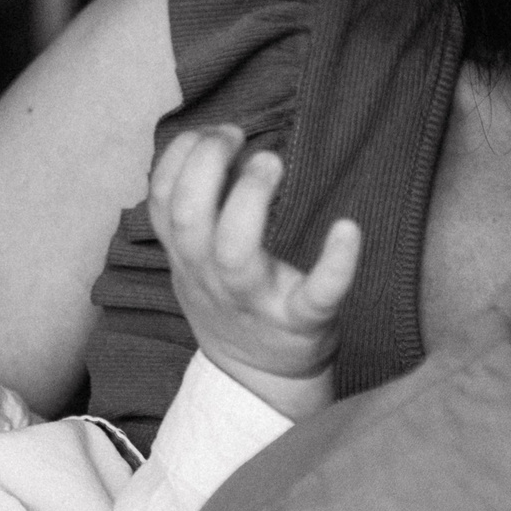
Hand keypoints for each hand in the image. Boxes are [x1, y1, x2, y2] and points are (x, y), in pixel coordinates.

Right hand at [150, 124, 359, 419]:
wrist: (258, 378)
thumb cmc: (230, 301)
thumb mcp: (194, 261)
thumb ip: (194, 208)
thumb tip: (213, 140)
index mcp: (186, 257)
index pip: (163, 199)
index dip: (181, 155)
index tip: (213, 133)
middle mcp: (211, 277)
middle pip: (188, 217)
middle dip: (206, 164)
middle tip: (238, 137)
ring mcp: (255, 301)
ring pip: (233, 252)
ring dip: (248, 197)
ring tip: (270, 161)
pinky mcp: (301, 321)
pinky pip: (317, 294)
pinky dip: (336, 263)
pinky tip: (347, 229)